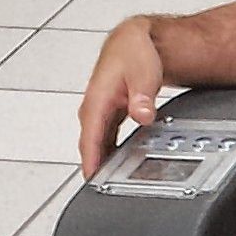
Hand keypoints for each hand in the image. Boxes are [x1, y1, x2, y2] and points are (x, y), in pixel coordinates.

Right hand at [79, 17, 162, 177]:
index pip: (91, 138)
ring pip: (97, 145)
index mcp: (98, 99)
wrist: (134, 40)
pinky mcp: (107, 115)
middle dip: (95, 169)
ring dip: (101, 163)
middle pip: (91, 147)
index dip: (92, 162)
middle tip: (103, 194)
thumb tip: (142, 113)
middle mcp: (94, 107)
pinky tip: (117, 166)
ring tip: (109, 187)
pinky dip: (108, 154)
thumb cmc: (135, 51)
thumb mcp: (144, 71)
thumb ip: (142, 94)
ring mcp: (99, 112)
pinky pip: (104, 140)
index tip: (94, 182)